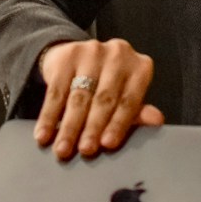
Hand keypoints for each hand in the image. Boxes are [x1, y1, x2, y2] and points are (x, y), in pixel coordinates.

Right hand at [36, 39, 164, 160]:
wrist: (79, 57)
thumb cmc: (109, 85)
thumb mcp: (126, 97)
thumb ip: (138, 112)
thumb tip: (157, 121)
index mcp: (139, 67)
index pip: (129, 100)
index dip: (118, 123)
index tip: (107, 145)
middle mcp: (118, 54)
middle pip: (103, 98)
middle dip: (93, 127)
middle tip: (85, 150)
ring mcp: (91, 51)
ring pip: (78, 96)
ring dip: (69, 126)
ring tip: (62, 149)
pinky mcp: (67, 55)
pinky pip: (56, 91)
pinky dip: (49, 116)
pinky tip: (44, 134)